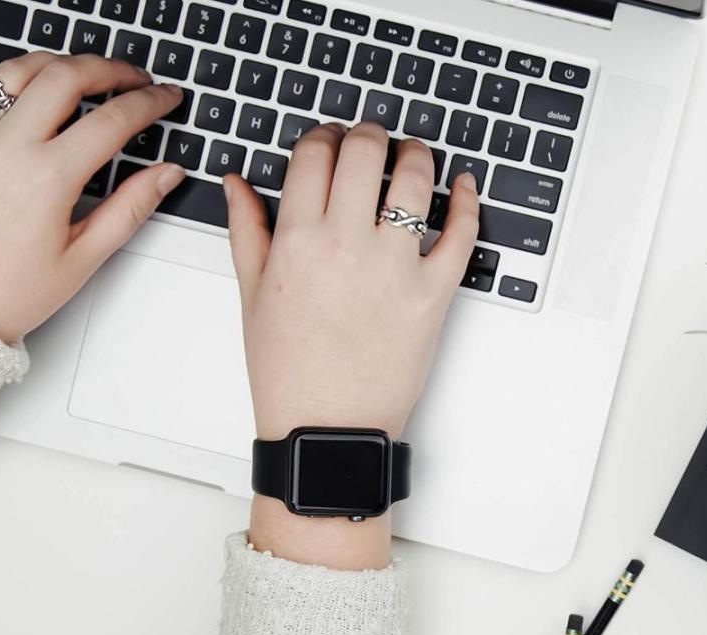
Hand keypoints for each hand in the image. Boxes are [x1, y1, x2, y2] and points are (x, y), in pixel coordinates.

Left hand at [0, 52, 185, 341]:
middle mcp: (5, 147)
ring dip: (59, 65)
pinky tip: (35, 102)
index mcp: (46, 178)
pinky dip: (18, 86)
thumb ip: (130, 208)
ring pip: (20, 70)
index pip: (112, 119)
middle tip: (133, 78)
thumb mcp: (81, 258)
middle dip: (109, 69)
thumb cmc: (1, 292)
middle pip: (66, 75)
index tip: (164, 98)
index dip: (149, 102)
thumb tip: (165, 175)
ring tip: (84, 75)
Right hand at [225, 122, 480, 441]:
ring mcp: (394, 266)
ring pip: (415, 179)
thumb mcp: (252, 295)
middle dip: (370, 134)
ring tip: (413, 157)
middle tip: (372, 140)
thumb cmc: (288, 370)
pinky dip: (468, 201)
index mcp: (297, 240)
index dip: (324, 135)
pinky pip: (461, 232)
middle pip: (365, 152)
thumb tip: (237, 183)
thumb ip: (247, 230)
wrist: (327, 428)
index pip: (315, 154)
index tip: (331, 140)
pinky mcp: (434, 292)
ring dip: (417, 155)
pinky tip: (464, 186)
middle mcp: (346, 244)